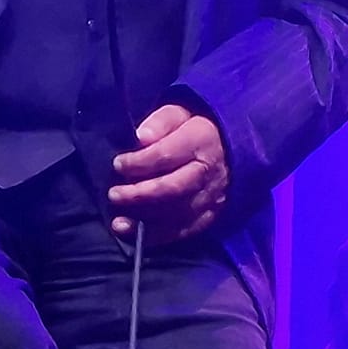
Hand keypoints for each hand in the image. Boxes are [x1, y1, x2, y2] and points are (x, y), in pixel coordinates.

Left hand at [109, 103, 229, 246]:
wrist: (233, 143)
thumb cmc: (197, 126)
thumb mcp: (181, 111)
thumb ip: (161, 122)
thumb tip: (141, 137)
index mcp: (202, 140)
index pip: (166, 155)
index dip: (138, 162)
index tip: (118, 164)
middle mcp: (209, 171)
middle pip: (173, 188)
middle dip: (139, 194)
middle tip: (114, 195)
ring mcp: (213, 194)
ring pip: (180, 213)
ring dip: (147, 222)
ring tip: (118, 223)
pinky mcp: (214, 212)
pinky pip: (190, 229)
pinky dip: (164, 236)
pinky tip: (141, 237)